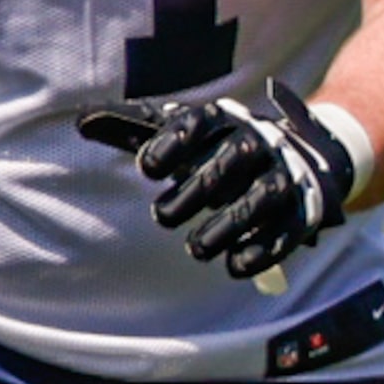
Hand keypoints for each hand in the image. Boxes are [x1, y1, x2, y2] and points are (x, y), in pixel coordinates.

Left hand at [76, 82, 354, 279]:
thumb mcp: (179, 135)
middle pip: (226, 163)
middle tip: (163, 217)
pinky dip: (262, 250)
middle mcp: (256, 141)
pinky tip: (235, 265)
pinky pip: (286, 230)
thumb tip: (81, 121)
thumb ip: (132, 129)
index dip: (170, 143)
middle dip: (193, 192)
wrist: (294, 156)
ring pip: (258, 199)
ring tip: (196, 248)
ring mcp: (283, 174)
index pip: (196, 122)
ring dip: (225, 227)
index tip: (146, 169)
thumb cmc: (216, 147)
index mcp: (222, 118)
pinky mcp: (302, 209)